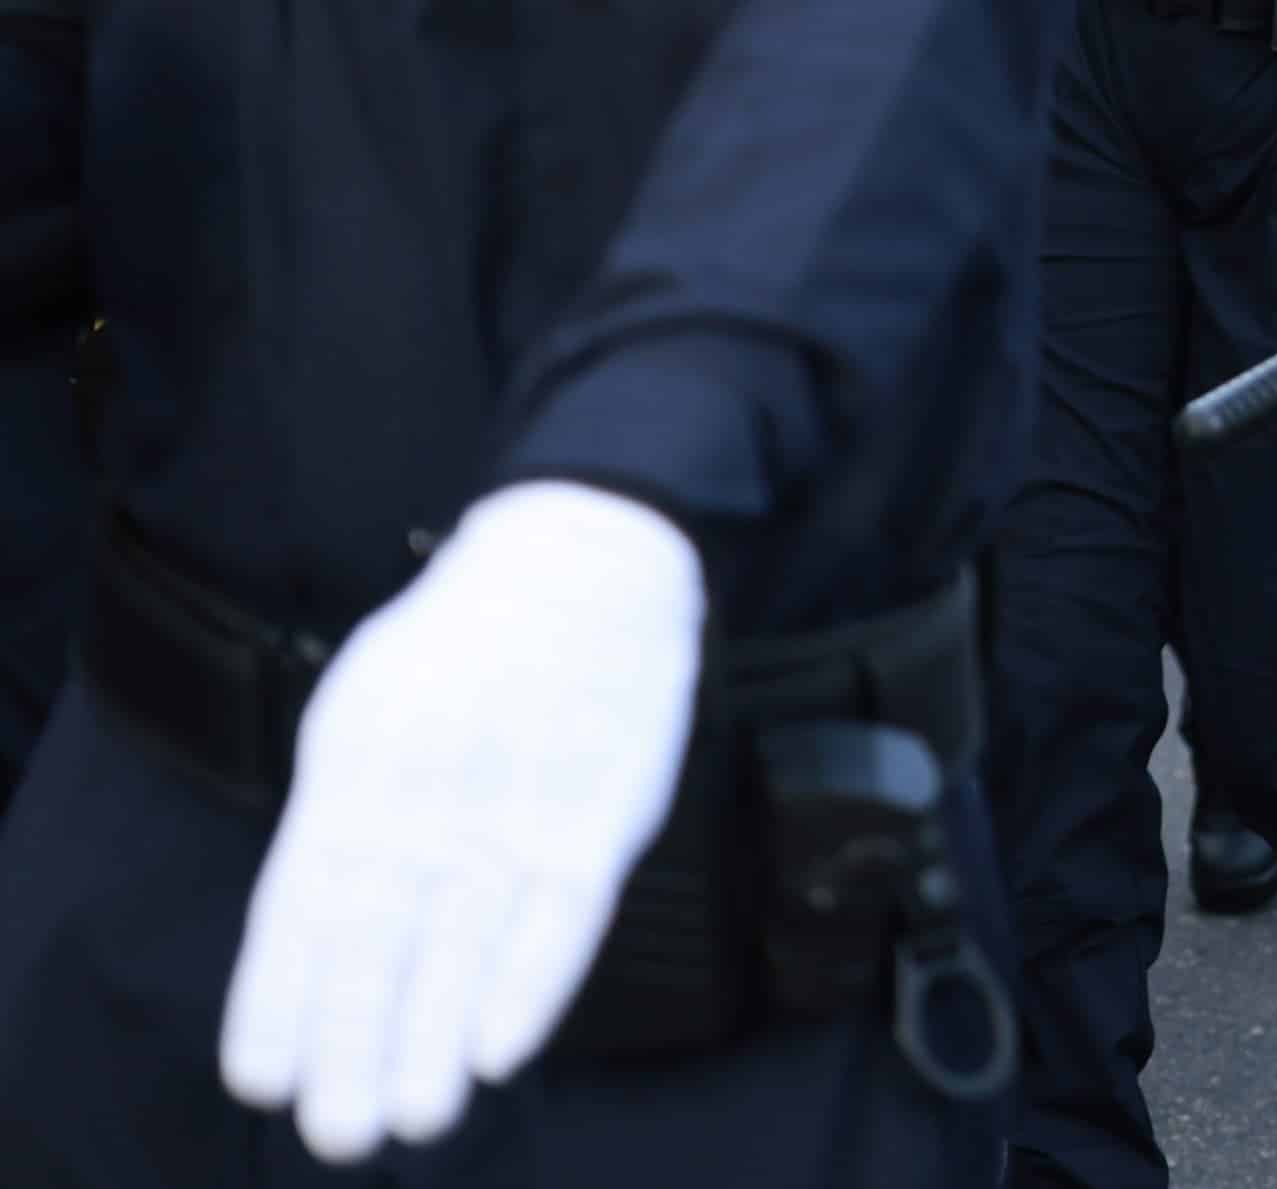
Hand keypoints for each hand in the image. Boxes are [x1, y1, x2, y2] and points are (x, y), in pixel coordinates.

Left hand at [218, 483, 704, 1164]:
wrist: (587, 557)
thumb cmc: (466, 640)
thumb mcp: (365, 706)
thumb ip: (342, 812)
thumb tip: (315, 925)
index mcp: (360, 769)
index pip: (303, 904)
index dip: (282, 997)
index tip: (264, 1077)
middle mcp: (430, 794)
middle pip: (381, 940)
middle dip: (354, 1044)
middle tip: (340, 1131)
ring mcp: (518, 806)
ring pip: (468, 944)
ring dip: (436, 1037)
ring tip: (414, 1114)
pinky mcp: (599, 811)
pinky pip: (563, 914)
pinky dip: (533, 983)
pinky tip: (502, 1046)